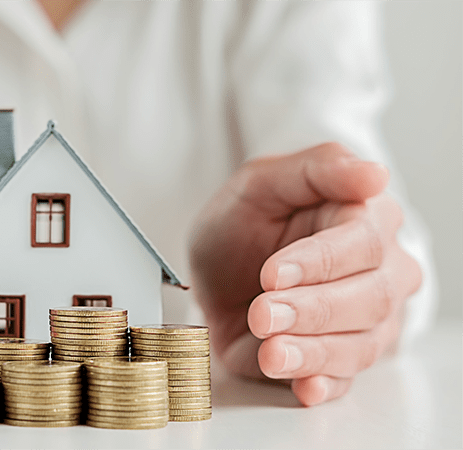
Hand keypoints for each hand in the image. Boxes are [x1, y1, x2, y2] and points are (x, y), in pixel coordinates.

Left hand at [189, 143, 420, 405]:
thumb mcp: (262, 181)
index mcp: (367, 221)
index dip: (319, 262)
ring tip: (270, 350)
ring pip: (360, 344)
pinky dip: (325, 386)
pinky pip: (343, 381)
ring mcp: (363, 321)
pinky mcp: (335, 359)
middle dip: (312, 309)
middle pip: (370, 298)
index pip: (363, 244)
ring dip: (313, 351)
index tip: (272, 272)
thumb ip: (316, 168)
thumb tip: (374, 175)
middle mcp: (379, 274)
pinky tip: (304, 386)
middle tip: (262, 311)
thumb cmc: (246, 220)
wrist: (217, 265)